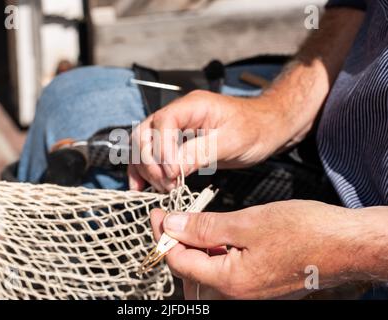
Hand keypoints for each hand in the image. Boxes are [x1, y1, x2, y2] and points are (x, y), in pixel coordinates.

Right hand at [128, 90, 289, 191]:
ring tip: (163, 189)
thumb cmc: (255, 129)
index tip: (174, 174)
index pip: (163, 122)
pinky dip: (143, 171)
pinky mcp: (175, 144)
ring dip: (146, 169)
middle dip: (151, 162)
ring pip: (143, 146)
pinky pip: (151, 155)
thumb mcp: (233, 141)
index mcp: (192, 106)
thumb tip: (174, 169)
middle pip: (145, 134)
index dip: (163, 149)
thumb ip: (202, 152)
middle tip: (168, 185)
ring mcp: (174, 129)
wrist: (266, 127)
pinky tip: (141, 188)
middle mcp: (177, 114)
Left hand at [150, 200, 361, 298]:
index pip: (179, 261)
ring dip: (195, 250)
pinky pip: (225, 274)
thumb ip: (205, 227)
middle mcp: (237, 295)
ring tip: (195, 224)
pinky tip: (218, 236)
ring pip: (206, 275)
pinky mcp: (259, 286)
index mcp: (230, 282)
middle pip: (189, 274)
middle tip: (174, 219)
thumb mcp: (248, 222)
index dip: (163, 236)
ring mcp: (249, 293)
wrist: (347, 245)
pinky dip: (215, 255)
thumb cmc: (305, 232)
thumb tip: (172, 225)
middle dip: (176, 246)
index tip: (158, 214)